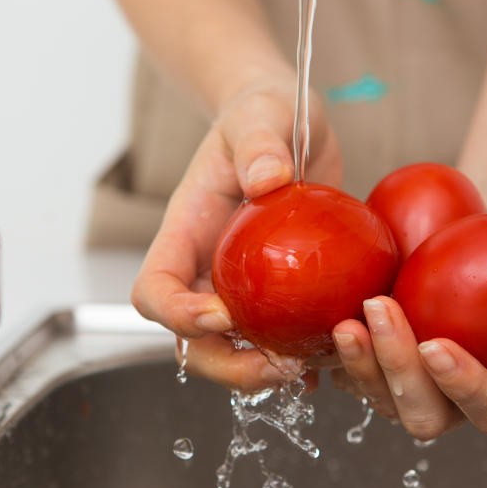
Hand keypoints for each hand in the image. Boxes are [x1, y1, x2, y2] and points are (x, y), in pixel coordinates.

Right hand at [131, 73, 341, 390]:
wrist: (289, 126)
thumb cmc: (264, 116)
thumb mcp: (261, 116)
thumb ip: (258, 142)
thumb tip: (268, 178)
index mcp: (185, 235)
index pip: (154, 291)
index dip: (177, 315)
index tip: (221, 314)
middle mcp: (205, 271)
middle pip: (191, 341)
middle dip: (227, 365)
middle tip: (278, 364)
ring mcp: (239, 288)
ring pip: (233, 351)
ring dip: (263, 371)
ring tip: (308, 369)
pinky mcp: (277, 296)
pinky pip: (278, 338)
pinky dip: (300, 359)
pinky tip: (332, 361)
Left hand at [330, 208, 486, 440]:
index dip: (462, 386)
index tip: (436, 346)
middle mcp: (455, 400)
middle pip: (423, 414)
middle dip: (397, 370)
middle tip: (381, 309)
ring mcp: (412, 387)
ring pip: (381, 399)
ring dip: (361, 364)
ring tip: (348, 318)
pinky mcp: (378, 365)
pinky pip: (351, 374)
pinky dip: (339, 354)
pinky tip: (329, 321)